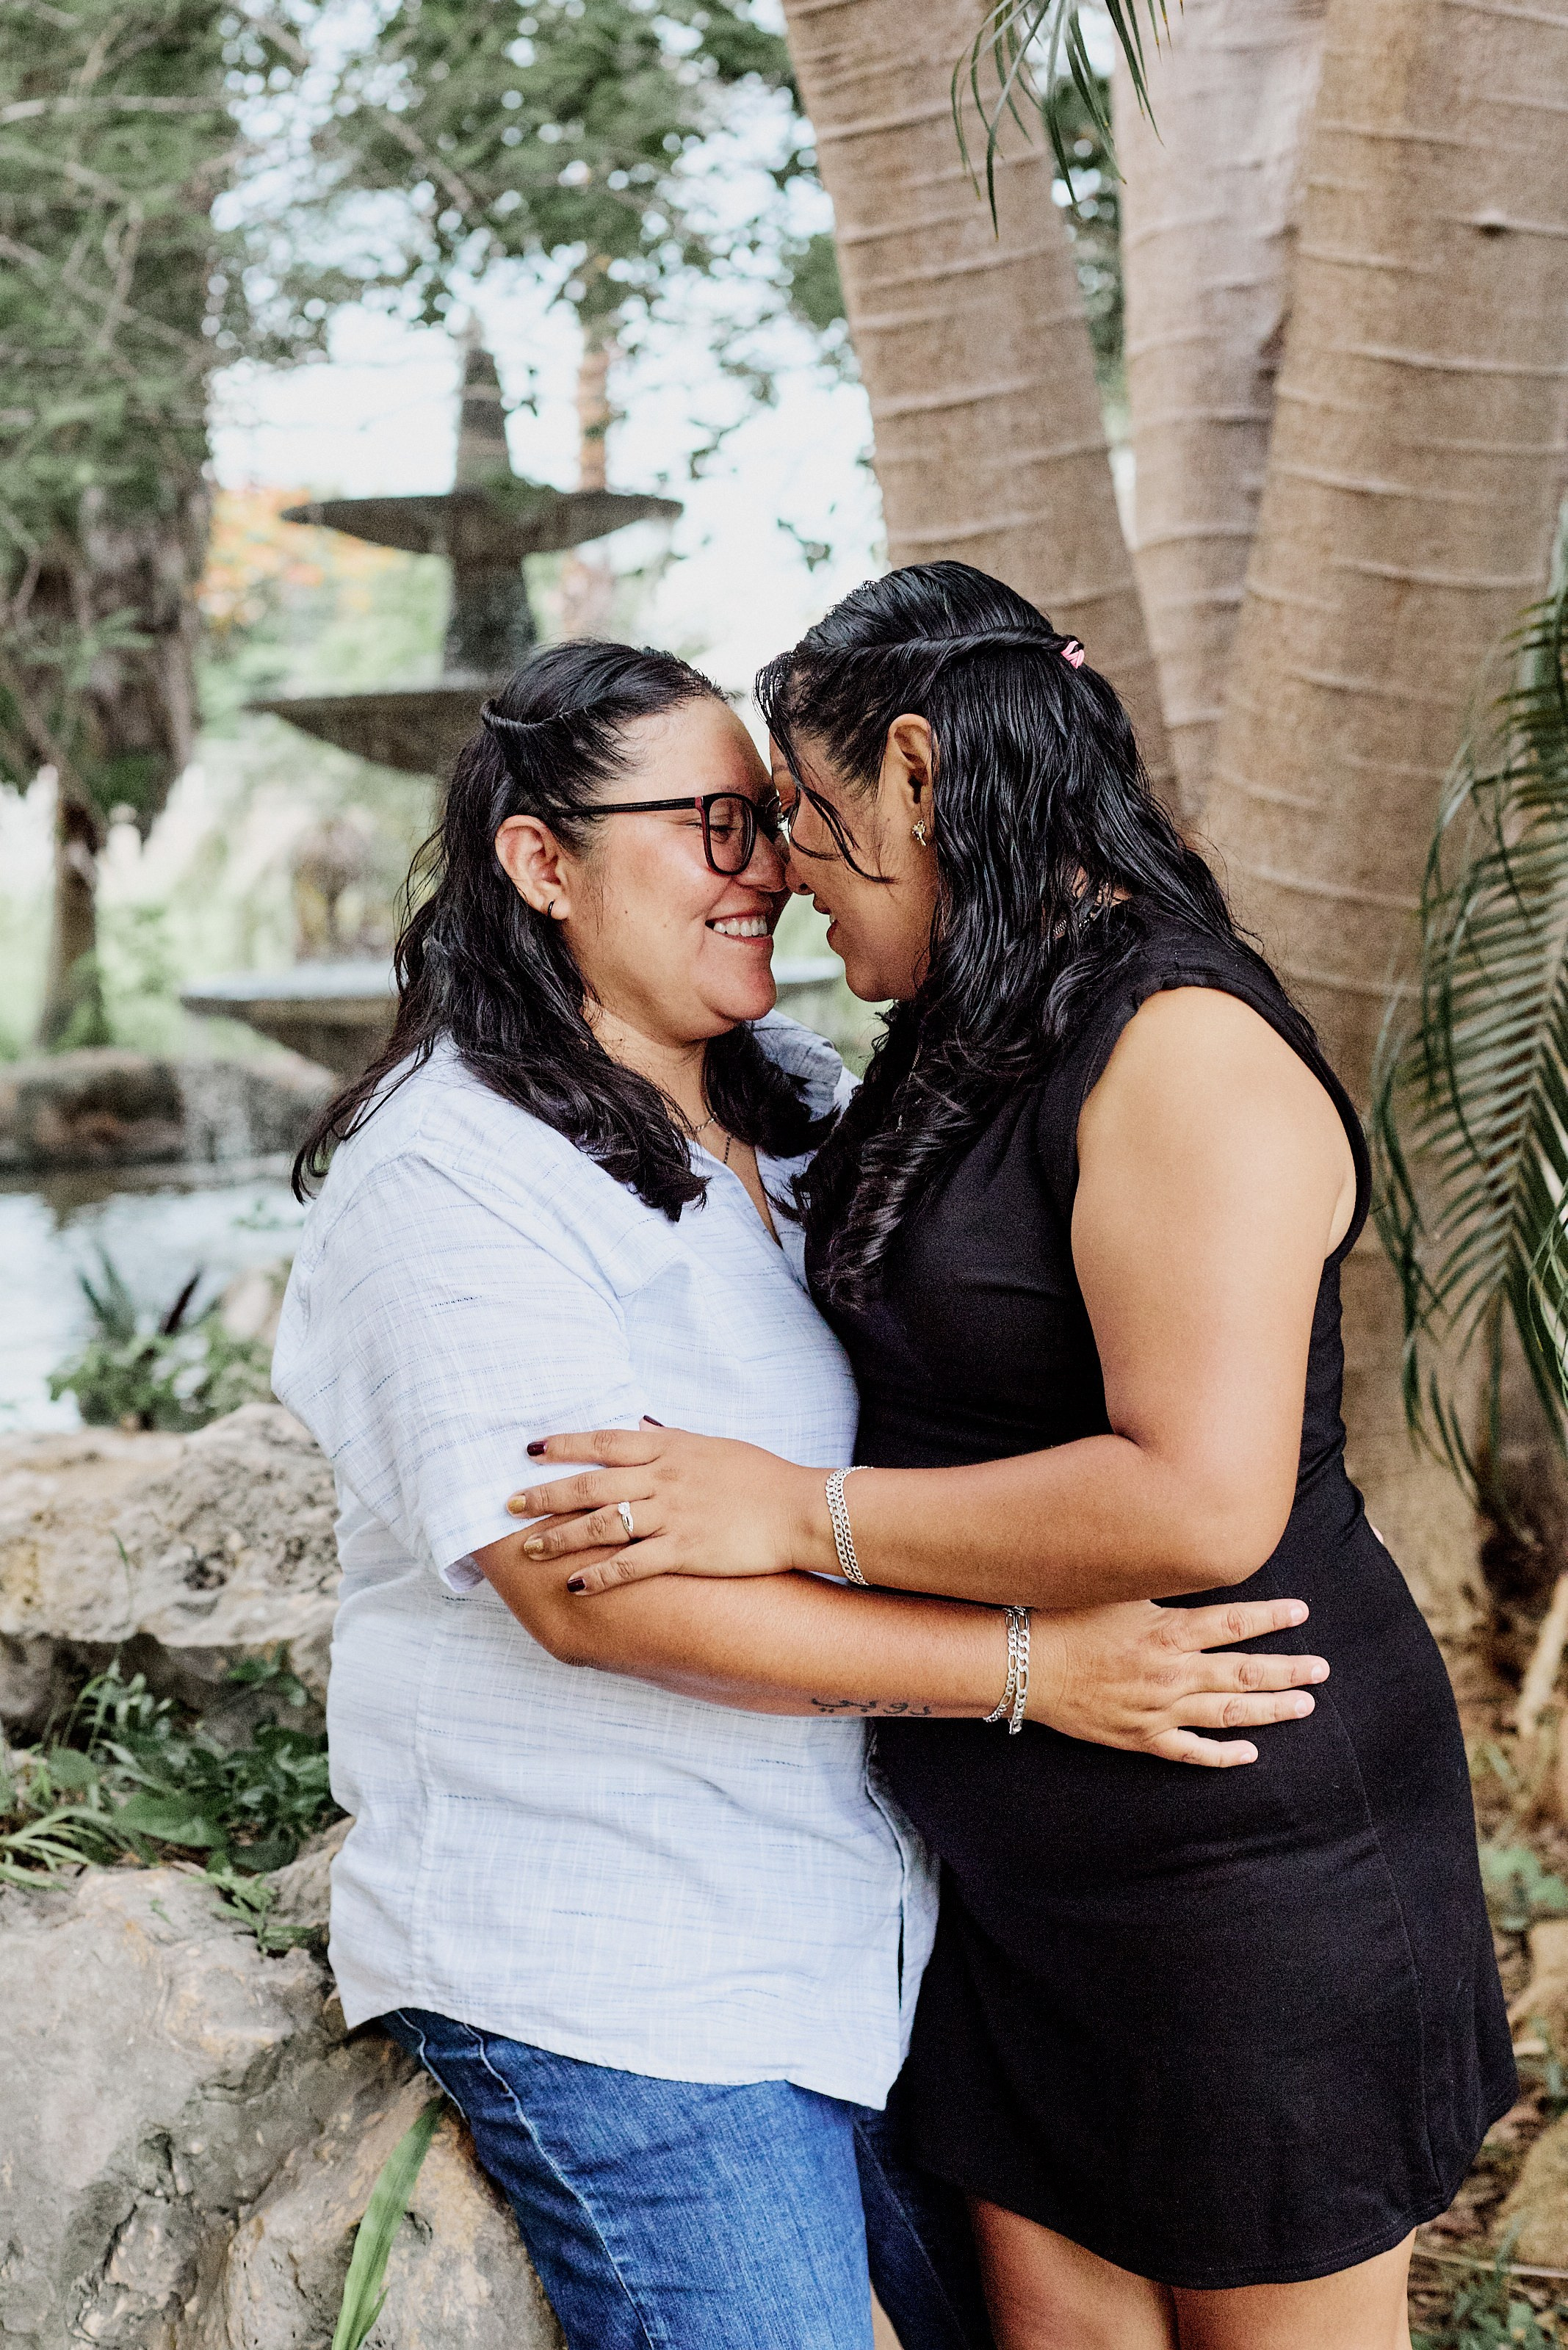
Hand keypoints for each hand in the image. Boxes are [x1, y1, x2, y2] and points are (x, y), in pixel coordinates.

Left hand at [507, 1424, 827, 1591]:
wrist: (800, 1509)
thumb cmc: (759, 1476)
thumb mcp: (711, 1445)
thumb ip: (670, 1438)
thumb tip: (639, 1424)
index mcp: (669, 1448)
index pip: (604, 1441)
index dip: (564, 1445)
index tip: (530, 1450)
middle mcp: (664, 1478)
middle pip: (591, 1485)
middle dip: (545, 1495)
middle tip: (509, 1504)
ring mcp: (673, 1515)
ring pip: (602, 1525)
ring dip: (560, 1537)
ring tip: (529, 1548)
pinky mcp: (685, 1551)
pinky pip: (632, 1564)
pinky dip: (600, 1574)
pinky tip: (575, 1584)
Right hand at [1026, 1596, 1328, 1765]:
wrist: (1022, 1664)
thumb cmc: (1065, 1617)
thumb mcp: (1116, 1589)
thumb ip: (1159, 1585)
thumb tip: (1194, 1562)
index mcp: (1167, 1632)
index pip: (1234, 1622)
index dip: (1271, 1617)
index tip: (1302, 1612)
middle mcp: (1170, 1673)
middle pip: (1243, 1671)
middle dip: (1288, 1670)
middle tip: (1322, 1669)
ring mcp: (1159, 1710)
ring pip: (1228, 1712)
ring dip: (1270, 1709)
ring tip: (1305, 1705)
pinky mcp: (1142, 1738)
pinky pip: (1191, 1751)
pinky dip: (1223, 1754)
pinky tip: (1250, 1752)